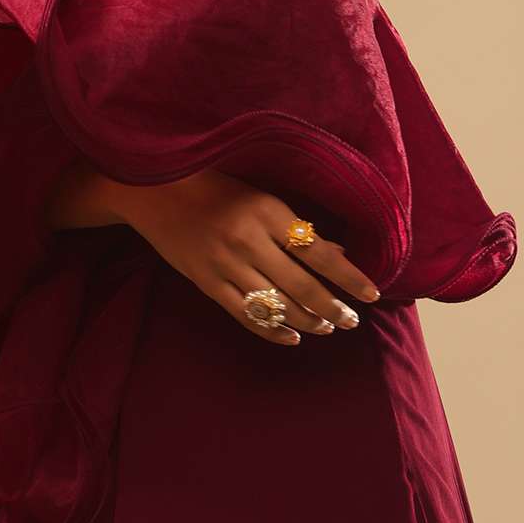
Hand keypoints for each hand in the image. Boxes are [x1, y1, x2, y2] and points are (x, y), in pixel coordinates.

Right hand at [108, 167, 381, 345]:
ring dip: (307, 321)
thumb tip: (336, 254)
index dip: (348, 277)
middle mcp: (248, 240)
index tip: (371, 293)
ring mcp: (225, 265)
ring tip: (327, 327)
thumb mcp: (259, 196)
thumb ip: (294, 226)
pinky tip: (291, 336)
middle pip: (302, 286)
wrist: (152, 191)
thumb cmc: (213, 187)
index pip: (318, 252)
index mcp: (266, 211)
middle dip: (333, 308)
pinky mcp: (206, 283)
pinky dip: (271, 330)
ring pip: (276, 305)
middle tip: (352, 320)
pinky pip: (245, 315)